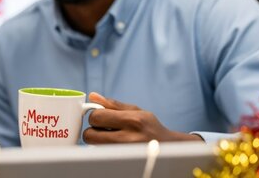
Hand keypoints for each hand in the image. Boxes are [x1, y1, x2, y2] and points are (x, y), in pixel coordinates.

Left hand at [82, 92, 202, 143]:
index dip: (95, 116)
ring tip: (110, 138)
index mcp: (132, 121)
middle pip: (90, 135)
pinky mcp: (122, 162)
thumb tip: (92, 96)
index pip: (96, 117)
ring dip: (97, 141)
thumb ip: (113, 104)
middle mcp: (129, 139)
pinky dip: (103, 150)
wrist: (168, 148)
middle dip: (92, 130)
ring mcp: (125, 153)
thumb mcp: (136, 111)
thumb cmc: (150, 127)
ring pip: (94, 147)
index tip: (100, 118)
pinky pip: (101, 155)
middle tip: (102, 129)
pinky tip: (113, 146)